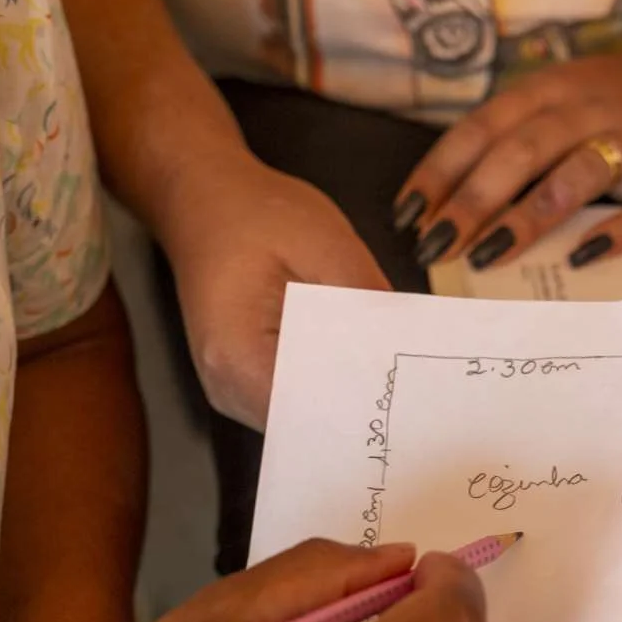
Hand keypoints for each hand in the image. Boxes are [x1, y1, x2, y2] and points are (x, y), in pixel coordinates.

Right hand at [158, 155, 392, 429]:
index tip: (410, 406)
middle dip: (360, 410)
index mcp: (237, 356)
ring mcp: (233, 389)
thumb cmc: (254, 212)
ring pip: (304, 417)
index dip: (361, 411)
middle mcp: (227, 387)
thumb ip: (363, 296)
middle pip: (307, 424)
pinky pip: (296, 398)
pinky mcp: (247, 380)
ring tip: (396, 384)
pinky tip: (362, 369)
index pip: (310, 414)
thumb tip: (404, 343)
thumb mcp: (324, 239)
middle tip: (417, 399)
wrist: (203, 197)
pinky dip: (328, 387)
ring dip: (345, 401)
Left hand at [394, 48, 621, 272]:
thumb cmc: (604, 108)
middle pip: (523, 150)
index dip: (441, 173)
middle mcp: (587, 110)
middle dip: (475, 200)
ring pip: (579, 172)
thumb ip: (504, 146)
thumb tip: (439, 211)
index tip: (408, 218)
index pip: (482, 129)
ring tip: (490, 253)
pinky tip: (583, 259)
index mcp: (547, 91)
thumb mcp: (550, 105)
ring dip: (532, 214)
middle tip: (439, 246)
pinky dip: (617, 232)